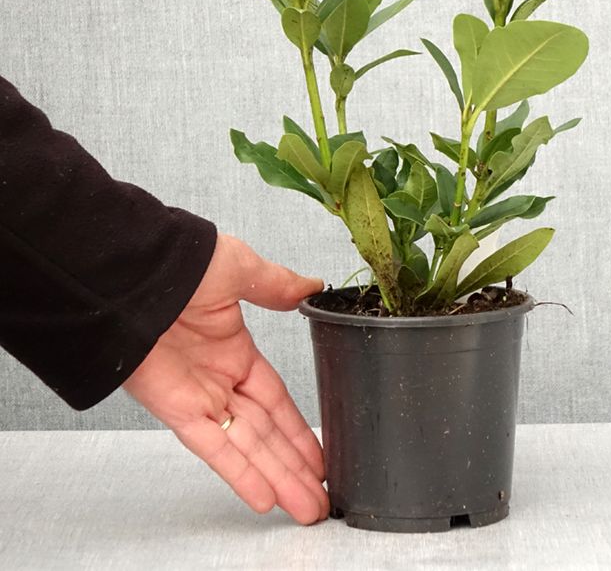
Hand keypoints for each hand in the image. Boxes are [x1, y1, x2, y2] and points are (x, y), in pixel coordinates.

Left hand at [123, 233, 328, 523]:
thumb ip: (277, 285)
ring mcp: (199, 396)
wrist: (132, 270)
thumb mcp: (241, 268)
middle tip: (319, 497)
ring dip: (276, 478)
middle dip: (294, 466)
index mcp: (234, 349)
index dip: (298, 429)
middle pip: (266, 433)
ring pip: (246, 446)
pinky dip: (238, 472)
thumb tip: (312, 286)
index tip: (318, 453)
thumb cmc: (181, 261)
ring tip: (306, 507)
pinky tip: (263, 496)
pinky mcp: (177, 408)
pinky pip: (214, 446)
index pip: (275, 400)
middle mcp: (218, 379)